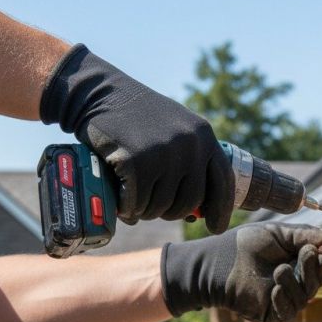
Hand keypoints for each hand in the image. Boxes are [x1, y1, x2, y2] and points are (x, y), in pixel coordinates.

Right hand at [40, 44, 232, 232]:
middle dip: (170, 213)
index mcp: (204, 136)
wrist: (98, 93)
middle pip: (188, 202)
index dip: (220, 210)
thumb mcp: (177, 128)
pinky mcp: (135, 162)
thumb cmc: (138, 118)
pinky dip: (128, 208)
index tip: (215, 228)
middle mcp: (189, 145)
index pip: (222, 182)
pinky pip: (137, 203)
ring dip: (146, 211)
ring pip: (161, 206)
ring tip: (135, 200)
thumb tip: (201, 210)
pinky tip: (122, 202)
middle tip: (154, 209)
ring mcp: (163, 153)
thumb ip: (193, 160)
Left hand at [160, 223, 321, 321]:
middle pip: (320, 279)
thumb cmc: (245, 244)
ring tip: (278, 269)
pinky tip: (274, 288)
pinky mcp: (273, 314)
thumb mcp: (281, 234)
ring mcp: (285, 299)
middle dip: (313, 266)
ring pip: (306, 295)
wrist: (218, 262)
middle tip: (303, 252)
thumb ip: (309, 235)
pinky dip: (284, 298)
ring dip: (295, 281)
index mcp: (299, 262)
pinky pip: (289, 310)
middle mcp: (296, 281)